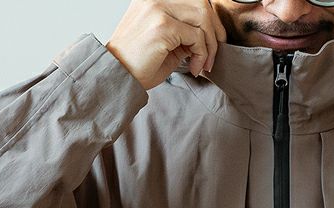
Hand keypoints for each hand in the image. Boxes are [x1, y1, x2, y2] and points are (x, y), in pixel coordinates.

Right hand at [106, 0, 227, 91]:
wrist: (119, 75)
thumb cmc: (138, 63)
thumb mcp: (166, 42)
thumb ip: (184, 32)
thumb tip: (208, 36)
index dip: (210, 21)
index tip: (213, 43)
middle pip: (202, 4)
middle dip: (214, 32)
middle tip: (213, 56)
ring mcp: (158, 8)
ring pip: (203, 19)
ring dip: (209, 46)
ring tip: (202, 64)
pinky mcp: (163, 26)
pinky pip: (197, 37)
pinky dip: (201, 55)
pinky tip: (193, 67)